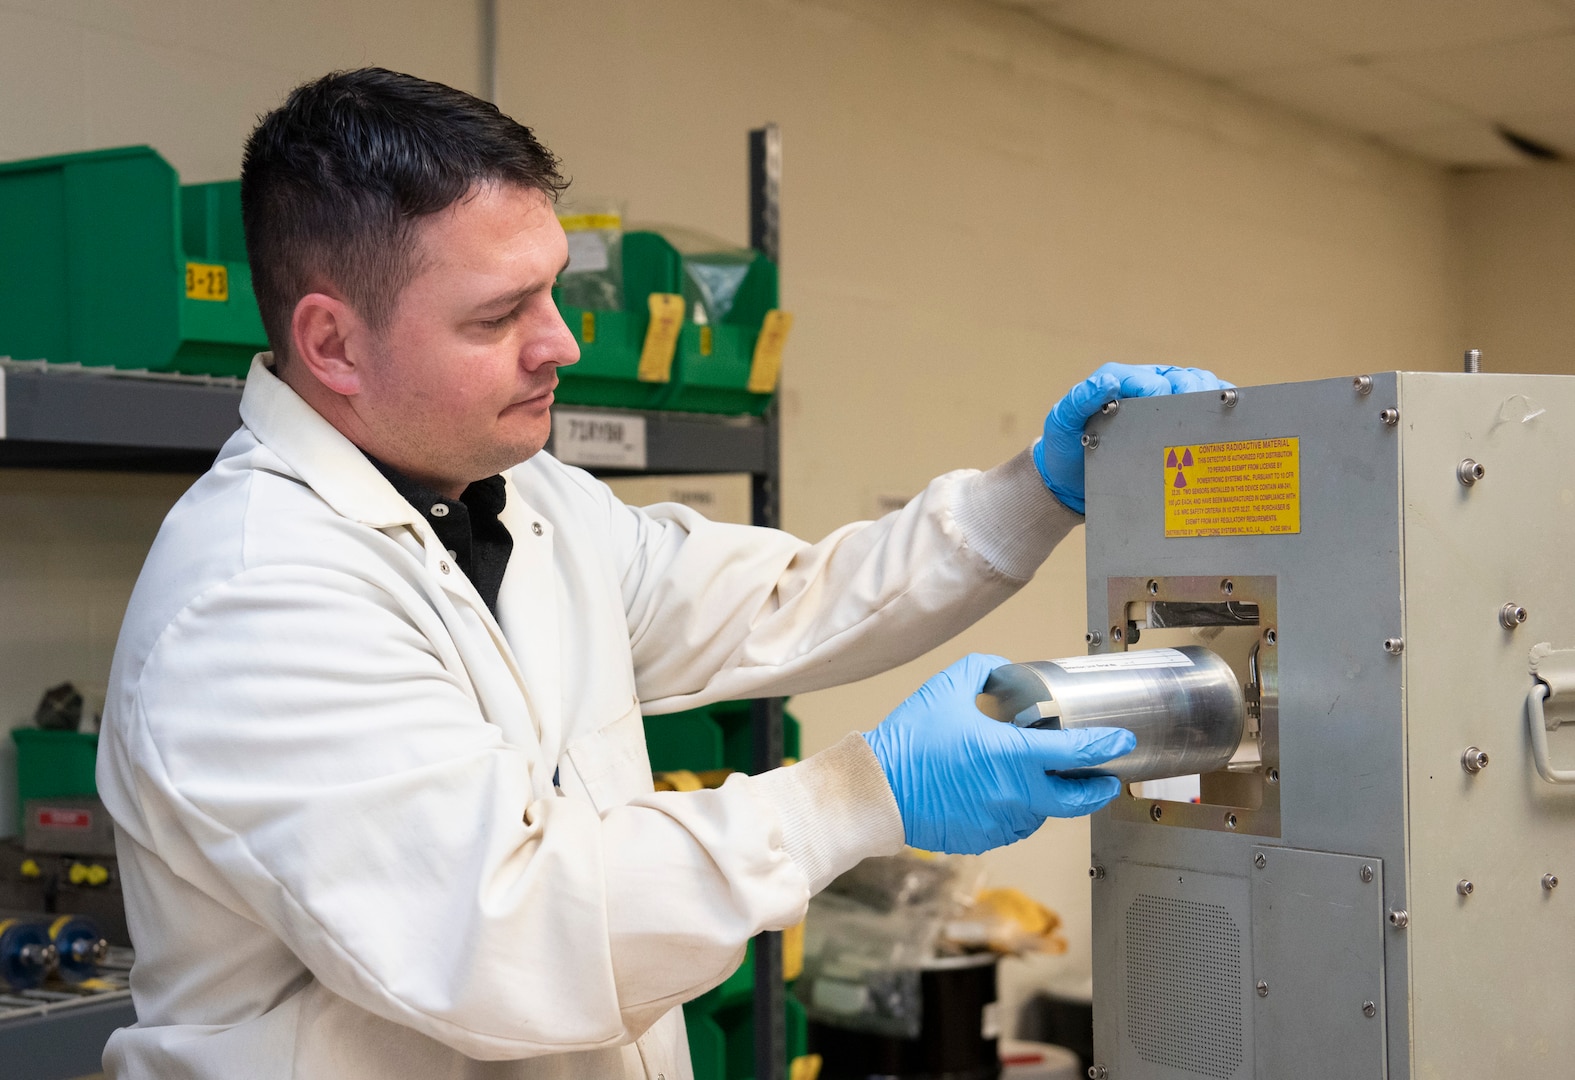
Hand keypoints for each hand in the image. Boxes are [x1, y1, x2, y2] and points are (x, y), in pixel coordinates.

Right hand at [862, 654, 1136, 854]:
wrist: (876, 791)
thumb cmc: (909, 741)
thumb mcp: (945, 689)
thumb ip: (979, 670)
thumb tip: (997, 669)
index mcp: (1012, 755)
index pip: (1077, 752)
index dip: (1106, 746)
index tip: (1121, 742)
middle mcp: (1014, 794)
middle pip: (1075, 801)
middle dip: (1096, 790)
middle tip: (1104, 780)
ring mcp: (1000, 821)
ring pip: (1043, 814)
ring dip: (1050, 799)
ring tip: (1045, 781)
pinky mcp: (983, 838)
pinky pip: (1013, 826)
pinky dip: (1019, 812)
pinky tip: (1005, 797)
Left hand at [1034, 363, 1232, 513]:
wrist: (1071, 482)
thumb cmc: (1067, 448)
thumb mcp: (1063, 422)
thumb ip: (1080, 399)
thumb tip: (1108, 381)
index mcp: (1119, 380)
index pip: (1149, 377)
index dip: (1160, 390)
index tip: (1165, 406)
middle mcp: (1145, 386)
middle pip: (1182, 377)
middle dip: (1194, 391)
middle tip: (1198, 410)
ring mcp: (1162, 404)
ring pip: (1198, 387)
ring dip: (1211, 397)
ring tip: (1217, 413)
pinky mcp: (1174, 423)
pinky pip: (1201, 408)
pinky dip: (1218, 409)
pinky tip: (1226, 420)